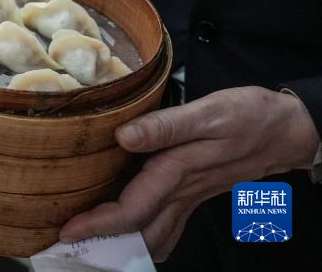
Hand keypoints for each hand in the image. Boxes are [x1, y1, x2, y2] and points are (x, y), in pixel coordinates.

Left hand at [59, 87, 318, 261]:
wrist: (289, 129)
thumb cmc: (249, 116)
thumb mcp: (208, 112)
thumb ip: (165, 126)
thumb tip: (124, 136)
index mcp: (178, 170)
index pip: (132, 209)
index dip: (98, 223)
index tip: (67, 230)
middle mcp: (182, 189)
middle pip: (139, 227)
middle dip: (102, 239)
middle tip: (66, 242)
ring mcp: (193, 194)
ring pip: (156, 230)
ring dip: (124, 241)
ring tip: (91, 243)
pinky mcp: (199, 190)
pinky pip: (172, 223)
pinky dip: (150, 235)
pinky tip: (135, 237)